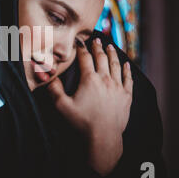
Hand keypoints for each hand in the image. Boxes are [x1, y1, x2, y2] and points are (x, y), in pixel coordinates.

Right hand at [46, 38, 132, 175]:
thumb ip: (54, 90)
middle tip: (96, 40)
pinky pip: (128, 79)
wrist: (103, 138)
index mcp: (89, 80)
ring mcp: (118, 87)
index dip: (82, 49)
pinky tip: (127, 64)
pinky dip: (127, 70)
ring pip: (116, 65)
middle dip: (98, 47)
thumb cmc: (81, 123)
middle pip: (102, 59)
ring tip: (110, 46)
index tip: (80, 42)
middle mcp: (105, 80)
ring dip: (112, 54)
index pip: (85, 59)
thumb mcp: (62, 106)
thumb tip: (49, 77)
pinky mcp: (126, 97)